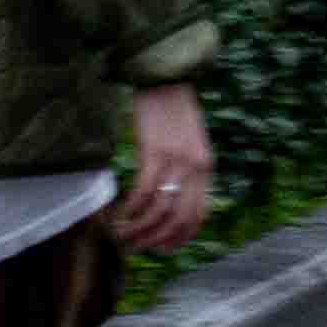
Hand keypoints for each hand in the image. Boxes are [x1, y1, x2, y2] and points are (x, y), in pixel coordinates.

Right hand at [114, 86, 219, 257]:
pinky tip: (119, 213)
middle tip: (134, 248)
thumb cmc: (173, 110)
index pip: (199, 216)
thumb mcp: (190, 143)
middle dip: (154, 240)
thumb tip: (170, 199)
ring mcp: (177, 161)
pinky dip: (130, 208)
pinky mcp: (156, 152)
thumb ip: (187, 170)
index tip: (161, 249)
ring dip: (139, 229)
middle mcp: (196, 168)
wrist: (166, 77)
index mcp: (206, 167)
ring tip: (122, 235)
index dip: (179, 239)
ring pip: (159, 210)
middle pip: (178, 219)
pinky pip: (143, 191)